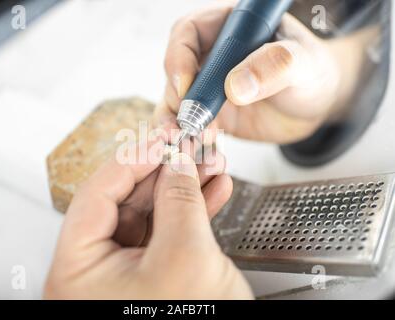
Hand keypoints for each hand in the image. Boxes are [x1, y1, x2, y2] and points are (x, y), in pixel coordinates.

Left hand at [44, 136, 252, 298]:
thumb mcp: (184, 257)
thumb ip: (180, 200)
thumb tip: (179, 162)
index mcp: (77, 270)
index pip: (97, 193)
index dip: (132, 158)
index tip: (160, 137)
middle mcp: (94, 271)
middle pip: (125, 200)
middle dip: (165, 170)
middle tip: (188, 146)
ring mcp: (126, 273)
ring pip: (151, 214)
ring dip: (183, 187)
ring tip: (210, 164)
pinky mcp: (153, 275)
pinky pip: (169, 232)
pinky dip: (193, 210)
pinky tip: (213, 190)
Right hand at [154, 1, 367, 143]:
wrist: (316, 106)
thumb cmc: (312, 73)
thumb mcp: (304, 63)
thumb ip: (275, 66)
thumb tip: (235, 86)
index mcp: (231, 28)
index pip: (190, 32)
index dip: (180, 57)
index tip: (186, 86)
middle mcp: (213, 54)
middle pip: (175, 69)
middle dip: (176, 96)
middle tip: (188, 120)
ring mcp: (209, 85)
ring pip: (175, 99)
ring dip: (175, 121)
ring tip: (184, 139)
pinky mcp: (210, 112)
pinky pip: (188, 123)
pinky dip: (185, 137)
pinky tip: (194, 147)